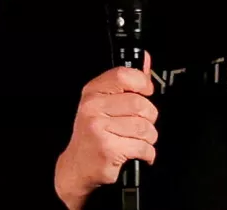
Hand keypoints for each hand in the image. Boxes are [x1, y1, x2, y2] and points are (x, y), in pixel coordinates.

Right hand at [54, 52, 157, 209]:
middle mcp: (93, 108)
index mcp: (93, 92)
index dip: (142, 83)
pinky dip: (147, 153)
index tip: (146, 92)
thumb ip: (127, 82)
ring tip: (137, 140)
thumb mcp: (104, 103)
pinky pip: (143, 147)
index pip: (124, 76)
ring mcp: (99, 128)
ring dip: (148, 137)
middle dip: (149, 117)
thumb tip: (145, 60)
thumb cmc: (93, 133)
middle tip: (141, 124)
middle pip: (140, 104)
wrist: (77, 166)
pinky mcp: (108, 149)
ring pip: (145, 127)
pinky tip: (137, 152)